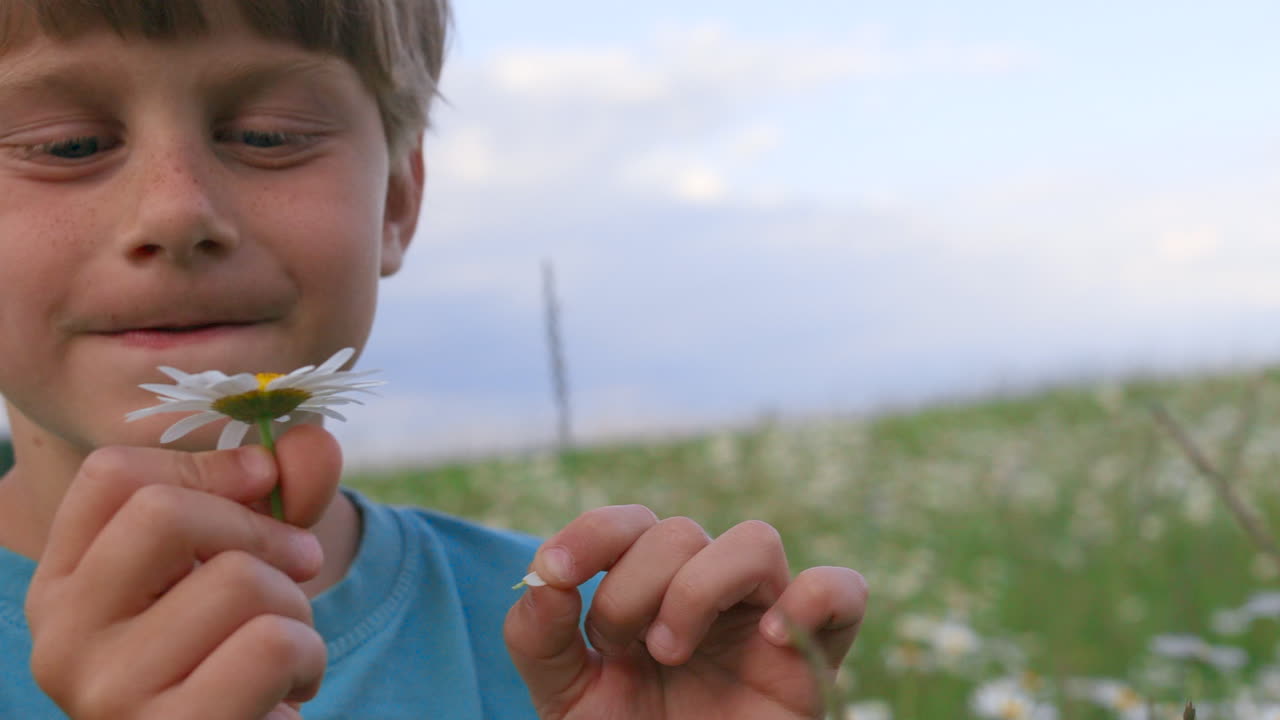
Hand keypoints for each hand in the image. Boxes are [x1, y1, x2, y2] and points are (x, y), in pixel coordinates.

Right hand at [25, 425, 341, 719]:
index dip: (207, 464)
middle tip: (300, 562)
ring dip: (297, 606)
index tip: (264, 480)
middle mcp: (63, 640)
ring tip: (283, 647)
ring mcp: (108, 693)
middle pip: (164, 513)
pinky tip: (290, 690)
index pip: (112, 474)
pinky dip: (309, 657)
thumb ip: (280, 490)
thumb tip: (312, 441)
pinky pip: (273, 644)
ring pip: (239, 580)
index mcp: (65, 586)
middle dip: (263, 530)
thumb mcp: (245, 560)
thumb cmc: (239, 652)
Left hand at [504, 505, 867, 719]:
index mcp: (649, 592)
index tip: (556, 571)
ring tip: (671, 649)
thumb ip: (541, 639)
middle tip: (622, 649)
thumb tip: (542, 579)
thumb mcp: (567, 699)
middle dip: (635, 586)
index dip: (592, 532)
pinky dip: (812, 597)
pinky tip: (767, 638)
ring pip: (755, 541)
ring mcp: (763, 619)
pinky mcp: (815, 656)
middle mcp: (707, 594)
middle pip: (681, 531)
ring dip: (700, 587)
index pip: (630, 524)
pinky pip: (842, 592)